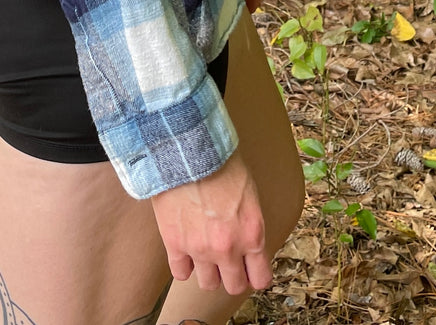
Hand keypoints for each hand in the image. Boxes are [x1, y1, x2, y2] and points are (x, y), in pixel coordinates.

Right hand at [151, 151, 271, 295]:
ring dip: (208, 272)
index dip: (255, 275)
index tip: (250, 270)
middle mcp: (228, 248)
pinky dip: (184, 265)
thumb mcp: (249, 192)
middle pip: (234, 286)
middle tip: (228, 263)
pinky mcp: (175, 244)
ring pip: (208, 284)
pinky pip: (180, 273)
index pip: (260, 278)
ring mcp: (200, 250)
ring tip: (206, 255)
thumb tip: (247, 239)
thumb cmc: (221, 162)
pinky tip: (185, 251)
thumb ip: (249, 223)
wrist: (188, 149)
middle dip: (233, 276)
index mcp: (252, 233)